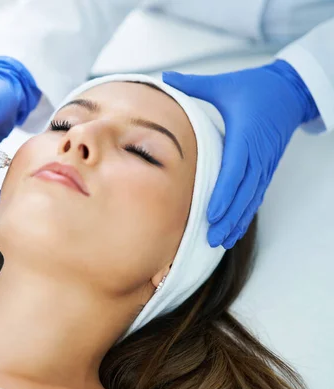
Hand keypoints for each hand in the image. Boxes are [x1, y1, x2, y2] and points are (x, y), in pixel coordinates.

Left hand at [163, 60, 318, 248]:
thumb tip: (165, 78)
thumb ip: (193, 85)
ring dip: (237, 220)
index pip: (234, 171)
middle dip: (227, 217)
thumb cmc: (255, 87)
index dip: (223, 195)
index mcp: (245, 136)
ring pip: (250, 197)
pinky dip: (246, 212)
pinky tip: (235, 228)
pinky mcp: (266, 167)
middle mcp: (257, 154)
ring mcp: (264, 163)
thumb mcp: (223, 84)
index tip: (211, 214)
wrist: (291, 90)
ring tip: (221, 240)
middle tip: (211, 238)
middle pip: (242, 192)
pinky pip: (256, 194)